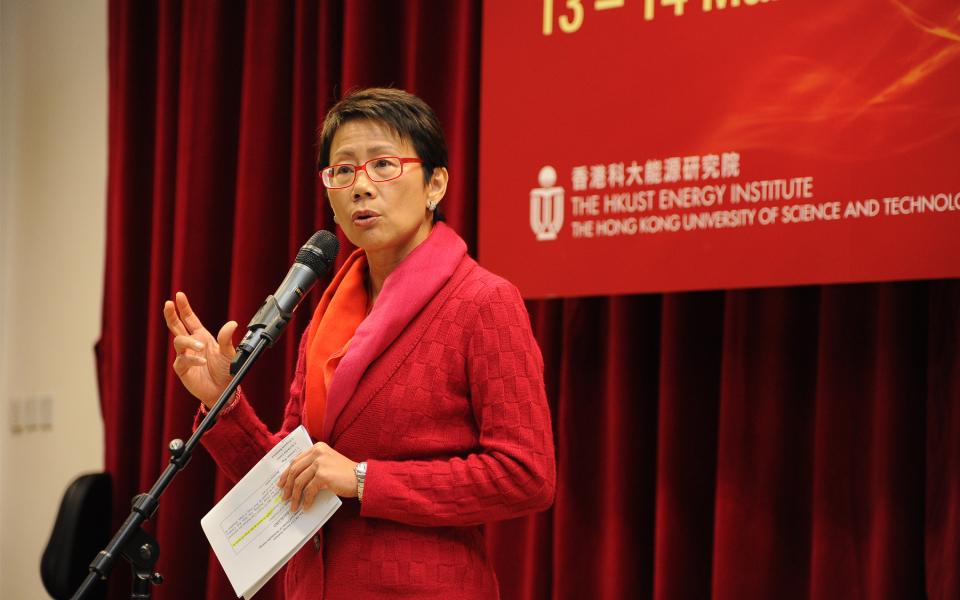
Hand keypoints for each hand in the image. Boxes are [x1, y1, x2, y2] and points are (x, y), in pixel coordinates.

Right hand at [163, 291, 237, 407]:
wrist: (224, 390)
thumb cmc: (227, 370)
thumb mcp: (229, 353)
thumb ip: (227, 339)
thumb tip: (233, 323)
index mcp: (201, 336)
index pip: (190, 319)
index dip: (184, 307)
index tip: (179, 295)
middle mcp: (192, 344)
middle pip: (176, 326)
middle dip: (171, 314)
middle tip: (168, 304)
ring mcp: (185, 355)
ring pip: (179, 341)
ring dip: (189, 342)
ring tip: (202, 346)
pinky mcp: (182, 368)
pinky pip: (183, 360)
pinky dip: (193, 359)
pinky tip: (202, 362)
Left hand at [278, 442, 358, 509]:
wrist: (361, 477)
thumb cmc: (345, 473)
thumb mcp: (328, 462)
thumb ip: (313, 465)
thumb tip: (295, 480)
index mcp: (317, 448)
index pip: (296, 461)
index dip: (286, 474)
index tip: (281, 484)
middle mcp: (317, 453)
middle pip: (295, 471)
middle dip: (287, 486)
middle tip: (284, 497)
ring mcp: (320, 463)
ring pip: (299, 482)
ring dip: (295, 496)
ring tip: (293, 506)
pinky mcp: (323, 475)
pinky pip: (309, 491)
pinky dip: (306, 500)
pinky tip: (306, 507)